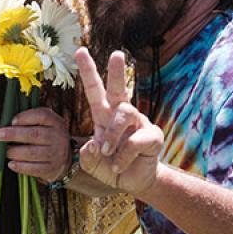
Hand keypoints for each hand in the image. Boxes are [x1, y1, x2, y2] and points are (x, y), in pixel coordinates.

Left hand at [0, 104, 72, 180]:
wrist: (64, 158)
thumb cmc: (46, 137)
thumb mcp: (43, 124)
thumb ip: (27, 122)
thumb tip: (2, 127)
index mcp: (55, 122)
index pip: (42, 116)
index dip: (25, 117)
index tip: (12, 121)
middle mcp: (58, 137)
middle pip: (35, 134)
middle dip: (14, 134)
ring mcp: (56, 154)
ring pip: (33, 153)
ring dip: (15, 152)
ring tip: (5, 151)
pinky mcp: (51, 169)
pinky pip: (34, 169)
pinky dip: (21, 167)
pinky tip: (11, 164)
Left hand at [74, 47, 161, 196]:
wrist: (132, 182)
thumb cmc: (110, 167)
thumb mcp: (91, 163)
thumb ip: (87, 155)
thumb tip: (94, 144)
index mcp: (104, 116)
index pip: (95, 91)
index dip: (88, 72)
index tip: (80, 51)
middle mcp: (122, 115)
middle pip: (118, 89)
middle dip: (116, 72)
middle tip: (116, 54)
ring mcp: (139, 123)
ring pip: (124, 113)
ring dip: (112, 134)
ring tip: (107, 152)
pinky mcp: (153, 136)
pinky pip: (136, 140)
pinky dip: (123, 155)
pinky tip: (120, 164)